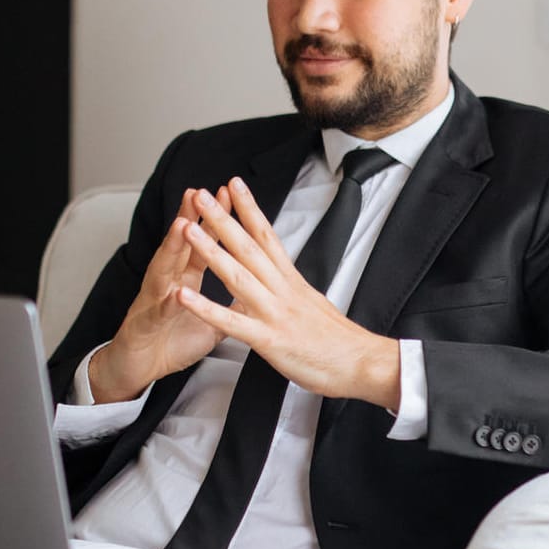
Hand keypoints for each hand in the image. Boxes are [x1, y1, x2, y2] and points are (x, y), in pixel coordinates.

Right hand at [87, 186, 235, 401]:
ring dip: (173, 248)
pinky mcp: (144, 326)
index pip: (202, 244)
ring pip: (163, 270)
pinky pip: (157, 313)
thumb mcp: (209, 321)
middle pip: (180, 246)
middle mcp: (167, 283)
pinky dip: (166, 303)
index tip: (230, 196)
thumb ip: (229, 304)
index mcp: (184, 280)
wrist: (138, 369)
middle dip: (192, 218)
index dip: (216, 222)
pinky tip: (174, 292)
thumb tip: (254, 291)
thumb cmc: (171, 342)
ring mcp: (153, 302)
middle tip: (202, 193)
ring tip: (183, 226)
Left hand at [175, 177, 401, 407]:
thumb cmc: (341, 342)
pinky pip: (231, 322)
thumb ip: (292, 292)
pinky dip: (206, 308)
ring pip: (238, 275)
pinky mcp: (270, 340)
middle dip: (223, 218)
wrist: (363, 363)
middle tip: (201, 195)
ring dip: (211, 250)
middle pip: (249, 246)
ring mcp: (275, 313)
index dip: (250, 208)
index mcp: (293, 282)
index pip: (268, 236)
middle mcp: (283, 290)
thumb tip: (282, 284)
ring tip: (188, 229)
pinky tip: (184, 296)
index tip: (235, 185)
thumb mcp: (314, 306)